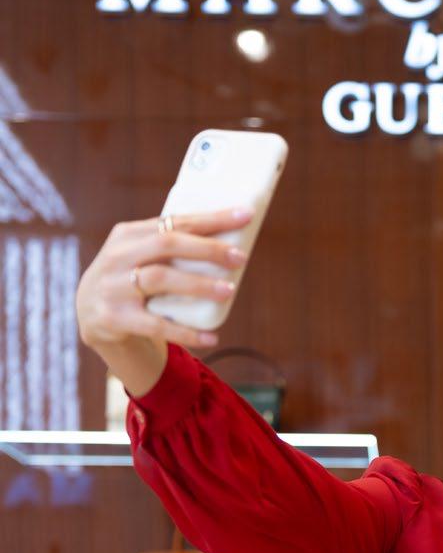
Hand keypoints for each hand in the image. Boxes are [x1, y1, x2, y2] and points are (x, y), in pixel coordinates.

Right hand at [76, 206, 252, 351]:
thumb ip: (170, 248)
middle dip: (207, 249)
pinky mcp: (114, 319)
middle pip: (167, 244)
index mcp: (127, 234)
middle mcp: (117, 256)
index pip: (174, 221)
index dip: (210, 218)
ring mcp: (113, 287)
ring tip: (229, 291)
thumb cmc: (130, 281)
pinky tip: (212, 337)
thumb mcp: (140, 257)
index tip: (243, 215)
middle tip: (240, 258)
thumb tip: (230, 244)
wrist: (89, 315)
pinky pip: (156, 325)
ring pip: (160, 279)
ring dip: (198, 285)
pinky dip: (187, 332)